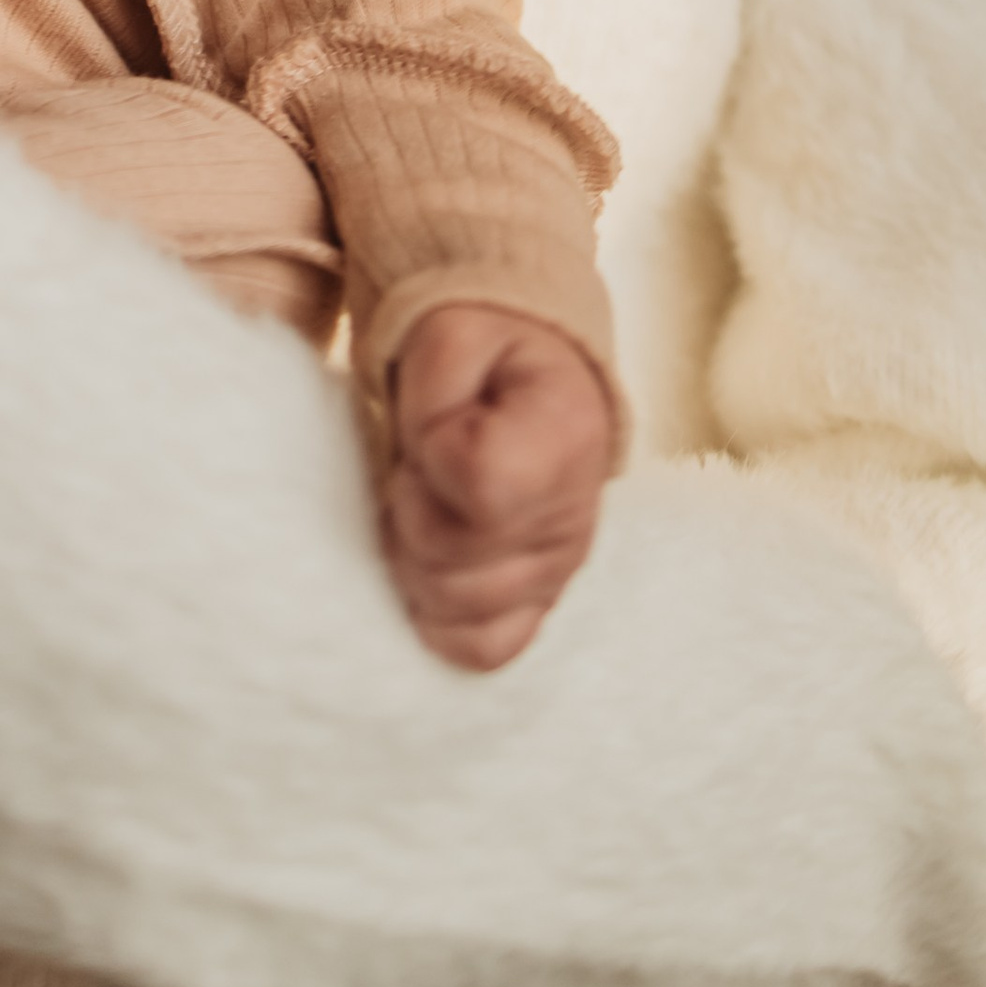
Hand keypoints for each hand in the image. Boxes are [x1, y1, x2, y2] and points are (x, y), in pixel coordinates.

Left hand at [381, 305, 618, 671]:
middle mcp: (575, 515)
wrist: (522, 374)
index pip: (480, 483)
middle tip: (417, 466)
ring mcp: (559, 570)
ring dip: (414, 558)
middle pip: (455, 562)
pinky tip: (429, 565)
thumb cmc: (481, 354)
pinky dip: (440, 619)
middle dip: (410, 509)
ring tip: (426, 505)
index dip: (434, 453)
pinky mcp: (537, 604)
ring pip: (458, 612)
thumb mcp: (451, 334)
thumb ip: (434, 388)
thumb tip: (426, 464)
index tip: (437, 423)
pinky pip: (483, 652)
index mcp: (567, 433)